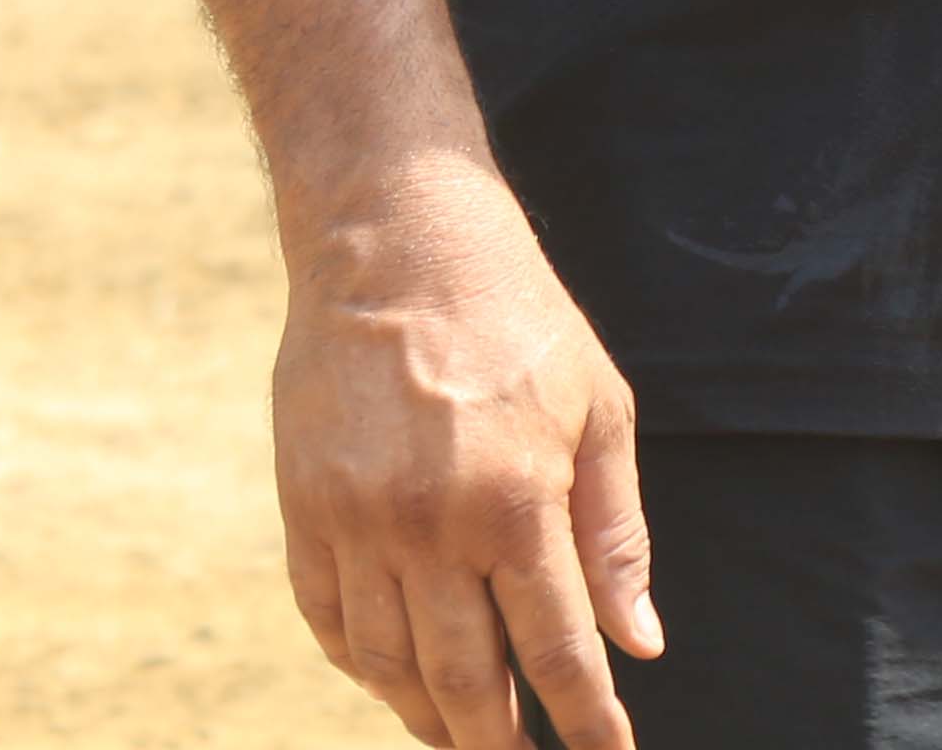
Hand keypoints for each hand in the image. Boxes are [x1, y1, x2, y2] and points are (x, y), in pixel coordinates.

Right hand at [276, 165, 663, 749]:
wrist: (395, 241)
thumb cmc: (517, 319)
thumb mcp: (599, 409)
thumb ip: (616, 534)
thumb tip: (637, 642)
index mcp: (516, 499)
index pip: (557, 650)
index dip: (585, 719)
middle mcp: (429, 523)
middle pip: (465, 679)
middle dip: (498, 740)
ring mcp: (356, 519)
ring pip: (388, 664)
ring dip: (428, 716)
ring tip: (462, 734)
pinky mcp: (304, 505)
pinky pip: (328, 619)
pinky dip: (362, 665)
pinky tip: (393, 678)